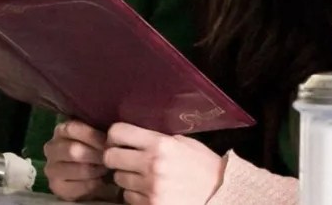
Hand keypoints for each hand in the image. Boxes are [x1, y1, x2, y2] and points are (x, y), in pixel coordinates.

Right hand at [43, 120, 121, 201]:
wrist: (87, 176)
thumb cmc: (92, 151)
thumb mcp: (93, 137)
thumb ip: (98, 132)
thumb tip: (110, 134)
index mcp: (60, 131)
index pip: (72, 129)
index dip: (93, 136)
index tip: (108, 143)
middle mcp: (51, 149)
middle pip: (73, 150)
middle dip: (96, 155)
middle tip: (109, 159)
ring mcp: (51, 169)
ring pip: (79, 169)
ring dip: (96, 170)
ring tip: (105, 169)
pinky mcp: (56, 187)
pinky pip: (79, 186)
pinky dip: (93, 184)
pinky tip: (99, 181)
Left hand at [104, 123, 225, 204]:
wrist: (220, 194)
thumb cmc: (203, 166)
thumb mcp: (183, 143)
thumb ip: (157, 138)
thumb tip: (131, 136)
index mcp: (161, 144)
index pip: (118, 132)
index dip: (114, 136)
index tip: (117, 140)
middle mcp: (153, 165)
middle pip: (111, 157)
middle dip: (114, 157)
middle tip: (123, 159)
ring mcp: (151, 188)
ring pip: (118, 179)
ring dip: (126, 178)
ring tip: (141, 176)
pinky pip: (128, 197)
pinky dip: (135, 194)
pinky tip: (148, 190)